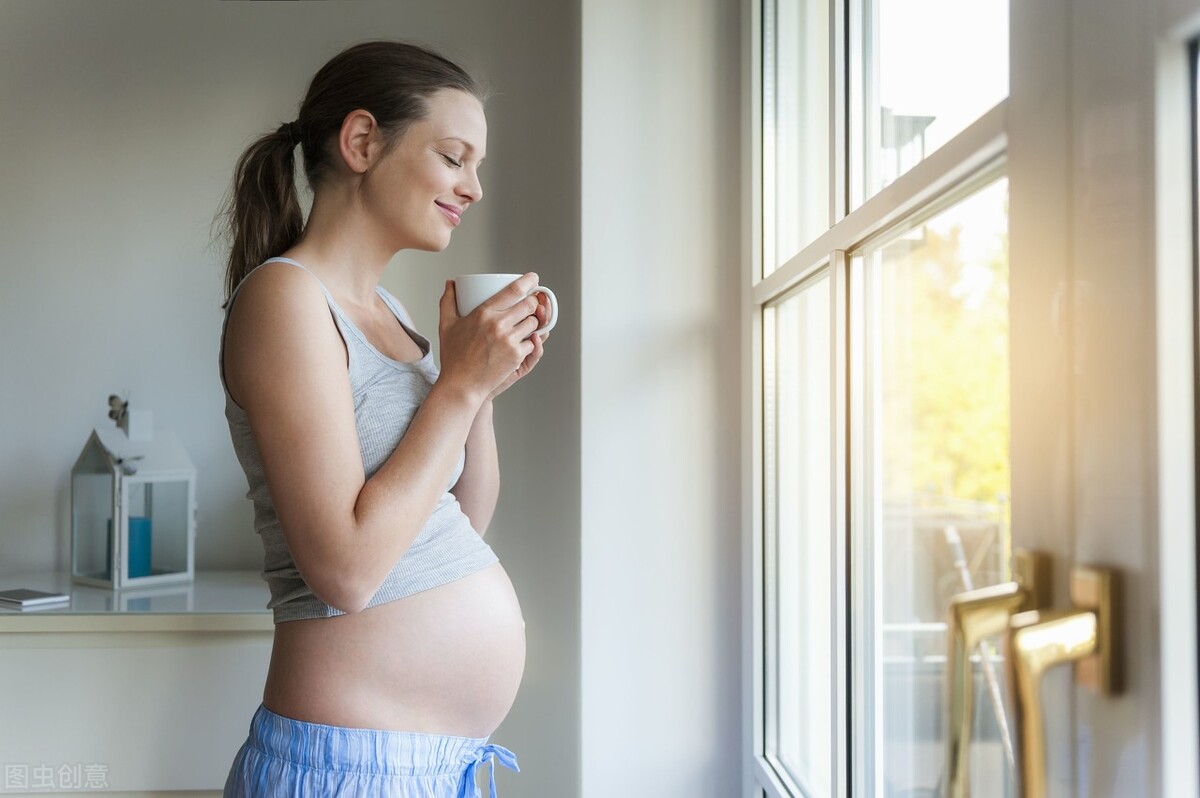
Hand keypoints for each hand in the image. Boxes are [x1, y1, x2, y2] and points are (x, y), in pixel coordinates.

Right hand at [437, 273, 546, 402]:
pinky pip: (532, 343)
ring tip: (525, 325)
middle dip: (533, 303)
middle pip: (529, 305)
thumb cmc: (453, 356)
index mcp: (484, 313)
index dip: (528, 282)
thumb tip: (450, 283)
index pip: (514, 290)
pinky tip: (522, 343)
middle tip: (530, 305)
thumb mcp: (446, 325)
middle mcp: (499, 324)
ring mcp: (509, 341)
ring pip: (534, 324)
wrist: (461, 386)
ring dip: (533, 323)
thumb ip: (448, 301)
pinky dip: (530, 342)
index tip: (534, 279)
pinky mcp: (516, 356)